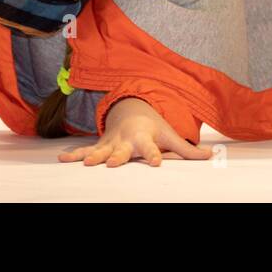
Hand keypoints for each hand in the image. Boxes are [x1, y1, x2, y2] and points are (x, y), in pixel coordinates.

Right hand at [58, 97, 212, 167]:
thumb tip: (210, 156)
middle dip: (118, 156)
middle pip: (123, 150)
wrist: (132, 108)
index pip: (151, 148)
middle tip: (114, 163)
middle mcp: (126, 140)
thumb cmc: (153, 126)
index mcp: (145, 138)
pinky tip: (62, 160)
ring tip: (85, 164)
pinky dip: (74, 155)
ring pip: (101, 151)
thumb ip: (187, 149)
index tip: (156, 162)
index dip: (154, 154)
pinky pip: (85, 150)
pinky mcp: (100, 145)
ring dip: (93, 156)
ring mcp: (111, 142)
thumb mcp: (170, 135)